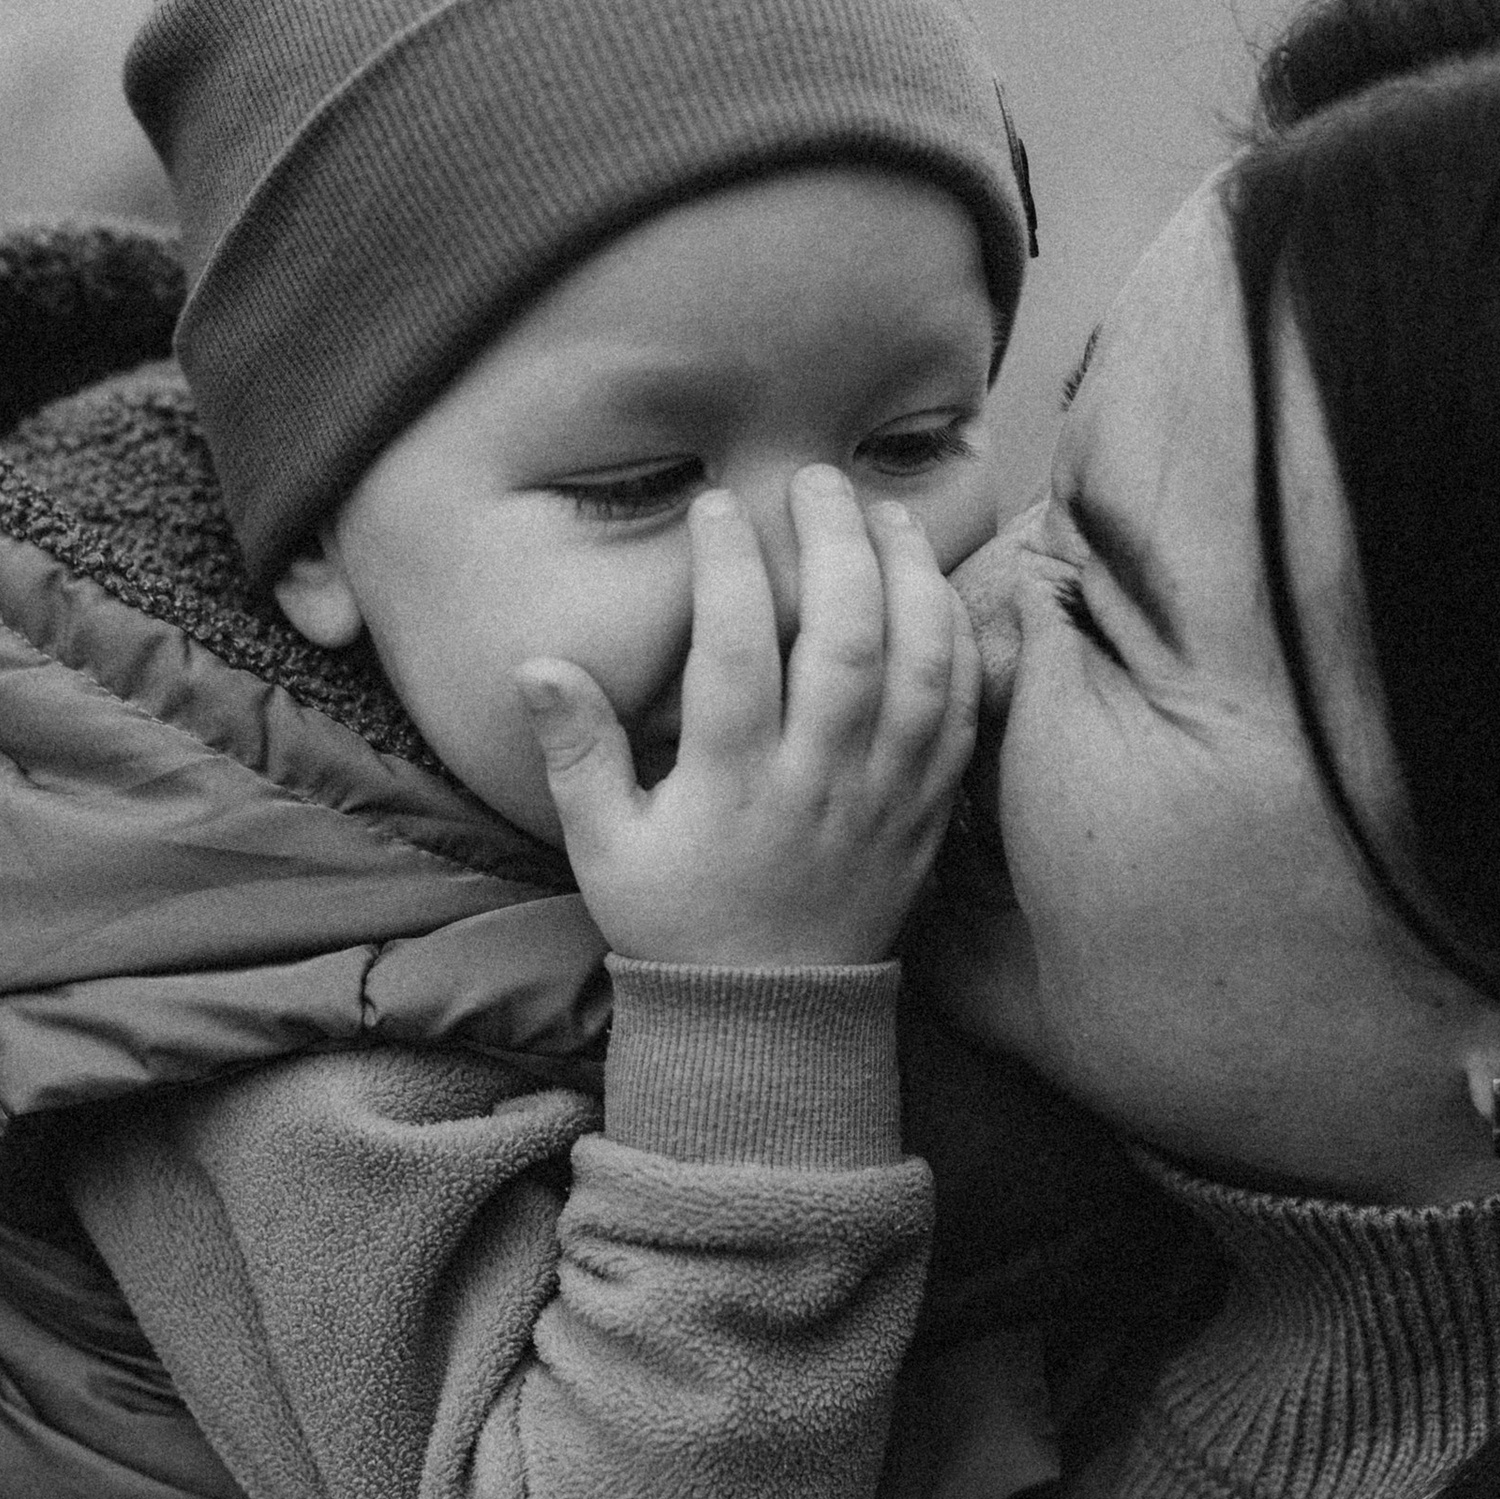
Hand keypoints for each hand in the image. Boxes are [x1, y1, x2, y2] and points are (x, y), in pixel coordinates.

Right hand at [517, 471, 980, 967]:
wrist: (770, 1019)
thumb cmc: (677, 922)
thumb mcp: (604, 849)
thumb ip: (576, 751)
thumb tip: (536, 663)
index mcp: (731, 786)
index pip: (734, 652)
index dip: (728, 567)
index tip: (715, 506)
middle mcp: (817, 783)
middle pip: (847, 638)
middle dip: (836, 541)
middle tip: (815, 479)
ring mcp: (883, 796)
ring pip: (920, 664)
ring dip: (910, 574)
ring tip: (883, 513)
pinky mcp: (927, 811)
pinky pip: (963, 712)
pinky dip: (957, 641)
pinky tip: (933, 589)